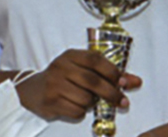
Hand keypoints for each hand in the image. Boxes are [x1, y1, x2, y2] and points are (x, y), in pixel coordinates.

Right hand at [15, 49, 142, 120]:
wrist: (31, 90)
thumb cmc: (63, 78)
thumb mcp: (82, 70)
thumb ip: (109, 74)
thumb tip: (136, 81)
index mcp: (70, 55)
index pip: (95, 59)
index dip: (112, 71)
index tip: (124, 82)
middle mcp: (60, 67)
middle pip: (93, 81)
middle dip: (112, 93)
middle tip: (122, 101)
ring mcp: (54, 84)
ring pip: (86, 99)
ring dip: (92, 104)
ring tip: (87, 100)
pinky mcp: (50, 101)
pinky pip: (76, 111)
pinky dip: (81, 112)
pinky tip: (75, 106)